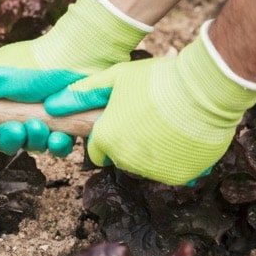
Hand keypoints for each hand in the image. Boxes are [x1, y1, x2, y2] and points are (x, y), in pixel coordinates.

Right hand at [0, 0, 150, 155]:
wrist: (76, 54)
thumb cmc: (31, 62)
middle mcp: (14, 116)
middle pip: (3, 143)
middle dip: (8, 140)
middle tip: (16, 128)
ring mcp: (40, 123)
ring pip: (30, 147)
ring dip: (33, 140)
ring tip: (40, 125)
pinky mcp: (64, 128)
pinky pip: (57, 147)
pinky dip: (58, 144)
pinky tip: (60, 136)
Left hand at [43, 21, 255, 184]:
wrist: (204, 89)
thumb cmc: (157, 78)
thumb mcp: (116, 78)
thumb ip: (83, 94)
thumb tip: (50, 105)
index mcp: (107, 138)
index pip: (97, 150)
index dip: (108, 134)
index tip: (124, 120)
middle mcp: (126, 160)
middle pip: (121, 158)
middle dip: (130, 143)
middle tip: (150, 118)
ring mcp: (153, 171)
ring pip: (147, 166)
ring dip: (154, 151)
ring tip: (169, 124)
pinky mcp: (179, 177)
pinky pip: (173, 171)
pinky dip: (178, 159)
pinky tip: (184, 136)